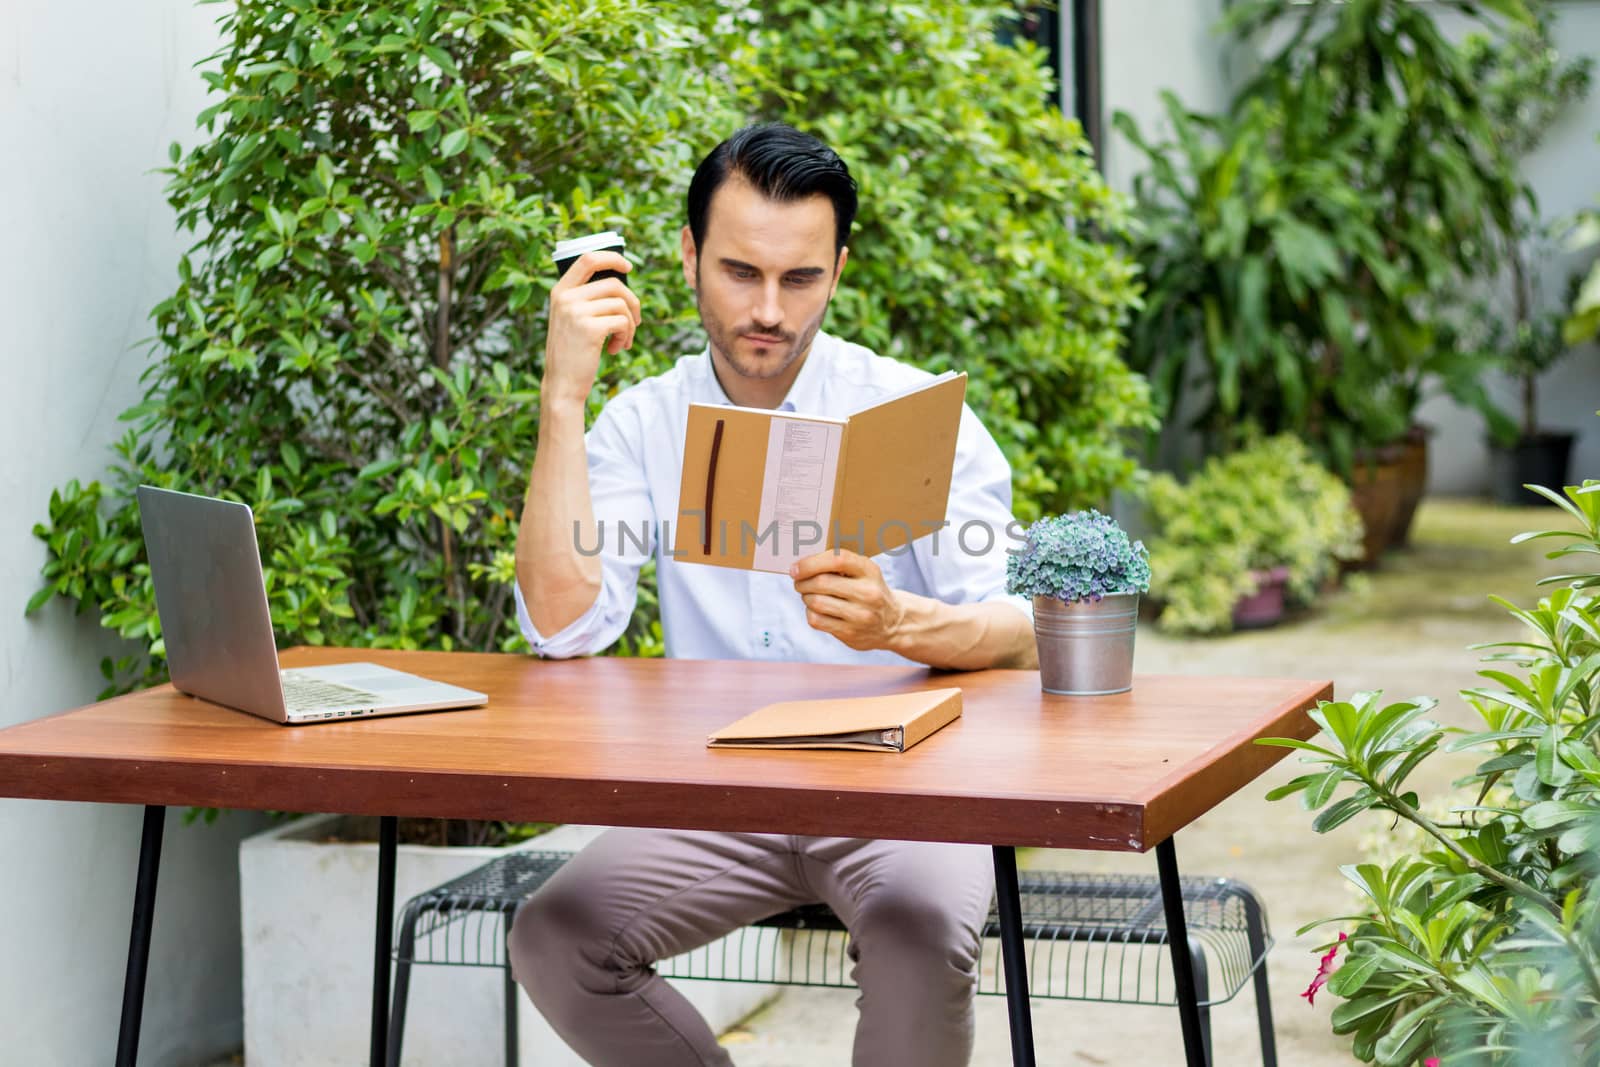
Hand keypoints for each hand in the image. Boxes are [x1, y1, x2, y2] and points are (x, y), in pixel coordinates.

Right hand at [542, 251, 641, 406]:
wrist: (562, 384)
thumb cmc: (572, 352)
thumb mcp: (572, 319)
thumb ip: (587, 299)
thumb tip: (621, 281)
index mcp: (560, 291)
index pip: (588, 259)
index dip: (612, 258)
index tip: (628, 266)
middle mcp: (566, 297)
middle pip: (614, 284)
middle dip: (632, 302)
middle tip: (634, 322)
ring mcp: (576, 312)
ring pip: (621, 304)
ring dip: (630, 324)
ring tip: (623, 341)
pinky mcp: (589, 328)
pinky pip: (622, 322)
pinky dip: (626, 336)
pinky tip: (616, 349)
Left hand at [790, 549, 905, 651]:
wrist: (894, 623)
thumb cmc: (869, 590)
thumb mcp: (865, 572)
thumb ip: (840, 564)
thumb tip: (802, 562)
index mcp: (870, 571)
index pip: (837, 560)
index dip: (811, 563)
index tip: (795, 568)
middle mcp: (868, 593)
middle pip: (822, 583)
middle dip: (802, 582)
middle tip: (798, 582)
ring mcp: (860, 615)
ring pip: (816, 602)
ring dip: (806, 597)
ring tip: (809, 595)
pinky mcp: (851, 633)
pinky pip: (817, 620)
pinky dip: (810, 613)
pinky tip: (817, 610)